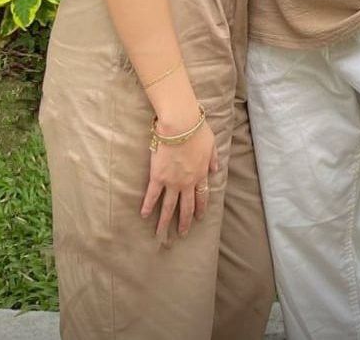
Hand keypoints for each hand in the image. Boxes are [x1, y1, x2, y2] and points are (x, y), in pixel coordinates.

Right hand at [140, 118, 218, 249]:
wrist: (180, 125)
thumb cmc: (196, 130)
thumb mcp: (211, 143)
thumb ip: (213, 158)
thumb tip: (216, 170)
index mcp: (201, 174)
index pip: (202, 196)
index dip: (200, 207)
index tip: (199, 217)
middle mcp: (187, 182)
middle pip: (186, 206)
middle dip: (185, 221)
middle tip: (183, 233)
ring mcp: (172, 181)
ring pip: (169, 206)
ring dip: (165, 221)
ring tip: (162, 233)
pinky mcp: (158, 176)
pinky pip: (152, 195)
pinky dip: (148, 205)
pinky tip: (144, 215)